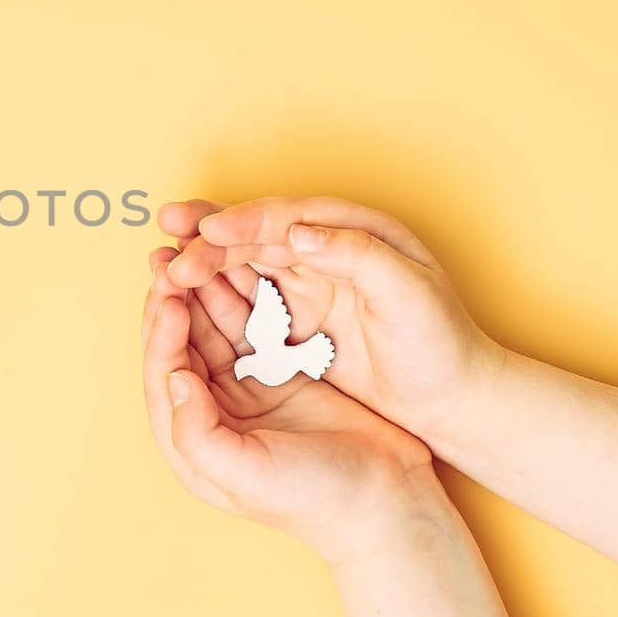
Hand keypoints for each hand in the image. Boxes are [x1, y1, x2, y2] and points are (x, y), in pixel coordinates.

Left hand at [141, 236, 438, 560]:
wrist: (388, 506)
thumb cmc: (316, 500)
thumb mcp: (246, 474)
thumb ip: (198, 432)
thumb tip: (174, 379)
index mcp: (193, 442)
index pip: (165, 375)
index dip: (162, 334)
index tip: (170, 296)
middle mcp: (213, 413)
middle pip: (183, 345)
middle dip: (176, 301)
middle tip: (172, 258)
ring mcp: (249, 392)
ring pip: (216, 329)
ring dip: (206, 292)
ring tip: (199, 252)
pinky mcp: (283, 376)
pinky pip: (256, 326)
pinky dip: (246, 296)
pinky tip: (242, 265)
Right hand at [159, 197, 505, 436]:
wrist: (454, 399)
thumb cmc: (442, 345)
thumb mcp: (409, 294)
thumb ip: (355, 255)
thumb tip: (299, 232)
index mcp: (356, 230)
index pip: (288, 217)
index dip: (244, 221)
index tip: (207, 231)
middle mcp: (327, 249)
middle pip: (256, 234)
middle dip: (209, 236)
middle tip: (169, 241)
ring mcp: (310, 283)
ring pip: (243, 262)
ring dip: (204, 261)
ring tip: (163, 262)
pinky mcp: (298, 318)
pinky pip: (247, 298)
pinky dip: (214, 294)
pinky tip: (184, 297)